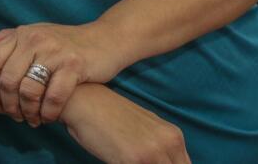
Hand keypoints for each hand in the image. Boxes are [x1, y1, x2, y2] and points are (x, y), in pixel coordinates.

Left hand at [0, 22, 117, 125]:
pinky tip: (49, 117)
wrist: (105, 39)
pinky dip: (48, 112)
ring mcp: (55, 52)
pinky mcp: (74, 65)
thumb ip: (8, 38)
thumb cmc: (66, 41)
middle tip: (15, 116)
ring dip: (28, 111)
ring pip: (29, 90)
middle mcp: (35, 40)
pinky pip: (54, 96)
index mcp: (22, 34)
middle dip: (8, 104)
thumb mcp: (36, 34)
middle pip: (8, 79)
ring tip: (32, 119)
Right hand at [61, 83, 190, 163]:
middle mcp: (169, 143)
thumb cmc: (107, 115)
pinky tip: (118, 162)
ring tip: (125, 161)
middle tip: (135, 162)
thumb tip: (163, 161)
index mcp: (173, 136)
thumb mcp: (144, 128)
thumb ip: (159, 148)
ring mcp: (153, 152)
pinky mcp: (134, 160)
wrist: (84, 100)